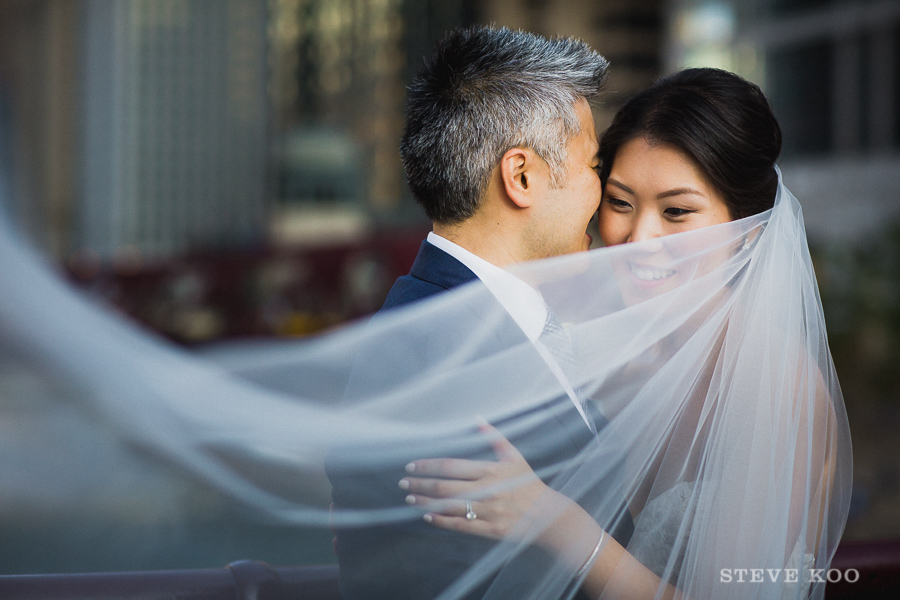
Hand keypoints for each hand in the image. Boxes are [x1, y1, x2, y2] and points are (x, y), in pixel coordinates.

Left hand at [399, 423, 571, 542]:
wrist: (549, 515)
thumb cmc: (528, 483)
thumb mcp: (514, 456)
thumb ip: (494, 437)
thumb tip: (477, 417)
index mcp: (491, 470)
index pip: (452, 466)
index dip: (428, 465)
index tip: (411, 465)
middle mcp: (488, 490)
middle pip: (445, 487)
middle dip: (420, 484)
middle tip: (403, 482)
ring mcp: (488, 511)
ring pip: (449, 506)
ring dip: (425, 502)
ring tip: (409, 498)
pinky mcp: (490, 530)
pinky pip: (460, 526)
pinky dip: (441, 521)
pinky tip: (427, 517)